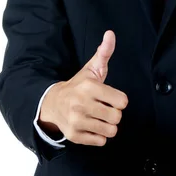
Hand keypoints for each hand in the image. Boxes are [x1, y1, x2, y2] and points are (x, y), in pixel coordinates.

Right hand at [38, 30, 128, 146]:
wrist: (53, 103)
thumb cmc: (78, 85)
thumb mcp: (92, 68)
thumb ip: (104, 52)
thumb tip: (110, 33)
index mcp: (89, 87)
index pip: (122, 102)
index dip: (119, 100)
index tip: (110, 97)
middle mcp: (81, 104)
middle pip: (117, 117)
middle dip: (114, 113)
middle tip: (104, 108)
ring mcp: (77, 121)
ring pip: (110, 131)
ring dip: (107, 125)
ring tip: (98, 117)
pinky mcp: (74, 136)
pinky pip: (100, 141)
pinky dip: (99, 136)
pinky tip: (91, 125)